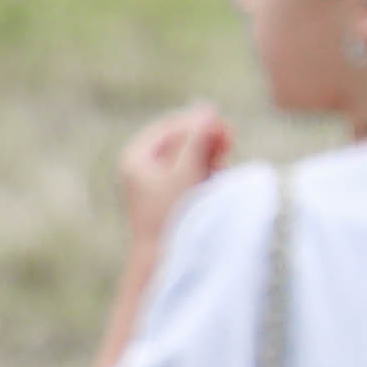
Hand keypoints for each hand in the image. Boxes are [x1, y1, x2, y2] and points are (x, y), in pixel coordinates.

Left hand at [115, 104, 233, 232]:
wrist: (161, 259)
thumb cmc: (170, 215)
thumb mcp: (185, 172)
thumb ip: (196, 138)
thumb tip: (206, 107)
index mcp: (136, 156)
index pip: (172, 125)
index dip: (200, 124)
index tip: (227, 133)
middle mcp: (140, 166)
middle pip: (179, 139)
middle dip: (206, 141)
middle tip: (230, 145)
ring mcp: (152, 181)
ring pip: (187, 156)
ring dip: (208, 156)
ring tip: (222, 166)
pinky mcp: (165, 195)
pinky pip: (188, 172)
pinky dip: (205, 172)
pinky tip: (217, 178)